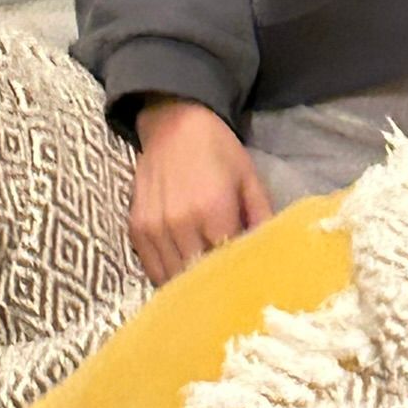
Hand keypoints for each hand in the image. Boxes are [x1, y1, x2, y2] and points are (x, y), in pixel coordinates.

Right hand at [130, 97, 273, 285]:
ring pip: (173, 279)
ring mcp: (155, 228)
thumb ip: (261, 217)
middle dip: (214, 285)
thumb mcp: (248, 177)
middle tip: (227, 285)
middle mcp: (180, 223)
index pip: (227, 265)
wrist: (173, 122)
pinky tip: (182, 270)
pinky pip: (152, 269)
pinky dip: (167, 276)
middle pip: (199, 277)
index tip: (247, 280)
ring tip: (205, 283)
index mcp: (213, 209)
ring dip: (189, 285)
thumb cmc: (217, 149)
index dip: (238, 276)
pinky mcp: (137, 229)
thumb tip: (271, 254)